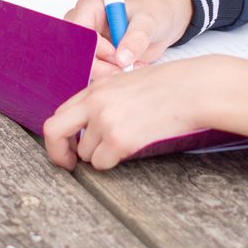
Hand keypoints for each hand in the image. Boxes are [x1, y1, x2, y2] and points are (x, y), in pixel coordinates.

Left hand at [42, 55, 247, 170]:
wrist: (192, 90)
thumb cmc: (169, 86)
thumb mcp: (128, 82)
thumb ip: (104, 99)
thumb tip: (87, 125)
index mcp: (96, 87)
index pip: (61, 112)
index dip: (61, 134)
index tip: (67, 146)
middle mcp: (95, 102)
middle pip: (54, 131)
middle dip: (58, 153)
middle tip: (68, 164)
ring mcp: (105, 121)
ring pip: (85, 153)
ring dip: (100, 155)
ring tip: (125, 142)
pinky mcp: (119, 140)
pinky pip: (102, 163)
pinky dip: (112, 162)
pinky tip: (132, 146)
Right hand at [64, 0, 192, 75]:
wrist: (162, 23)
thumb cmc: (154, 13)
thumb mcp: (149, 22)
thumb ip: (136, 38)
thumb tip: (122, 58)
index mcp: (90, 7)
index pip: (78, 33)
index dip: (95, 49)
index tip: (118, 57)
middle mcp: (83, 25)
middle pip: (76, 53)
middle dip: (100, 66)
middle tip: (124, 68)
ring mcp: (85, 44)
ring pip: (83, 68)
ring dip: (105, 73)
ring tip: (129, 66)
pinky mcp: (92, 59)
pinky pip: (91, 75)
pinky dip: (107, 78)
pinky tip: (124, 71)